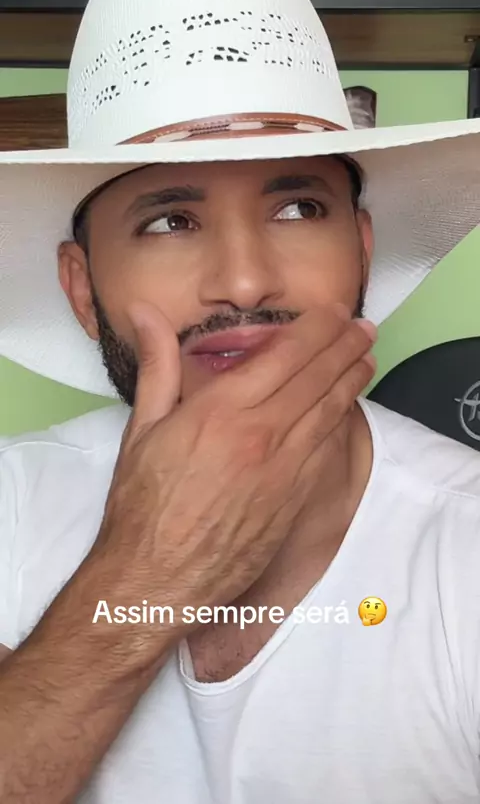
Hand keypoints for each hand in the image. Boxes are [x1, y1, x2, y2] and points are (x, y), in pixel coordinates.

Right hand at [93, 302, 375, 634]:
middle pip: (317, 378)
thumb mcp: (140, 429)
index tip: (332, 312)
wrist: (157, 580)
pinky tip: (348, 411)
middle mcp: (259, 435)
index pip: (284, 355)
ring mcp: (283, 470)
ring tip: (366, 358)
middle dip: (344, 346)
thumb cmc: (142, 506)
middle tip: (362, 327)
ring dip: (352, 380)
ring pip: (329, 413)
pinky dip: (342, 424)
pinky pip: (326, 452)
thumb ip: (156, 365)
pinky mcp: (293, 501)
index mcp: (220, 411)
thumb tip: (146, 312)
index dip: (316, 329)